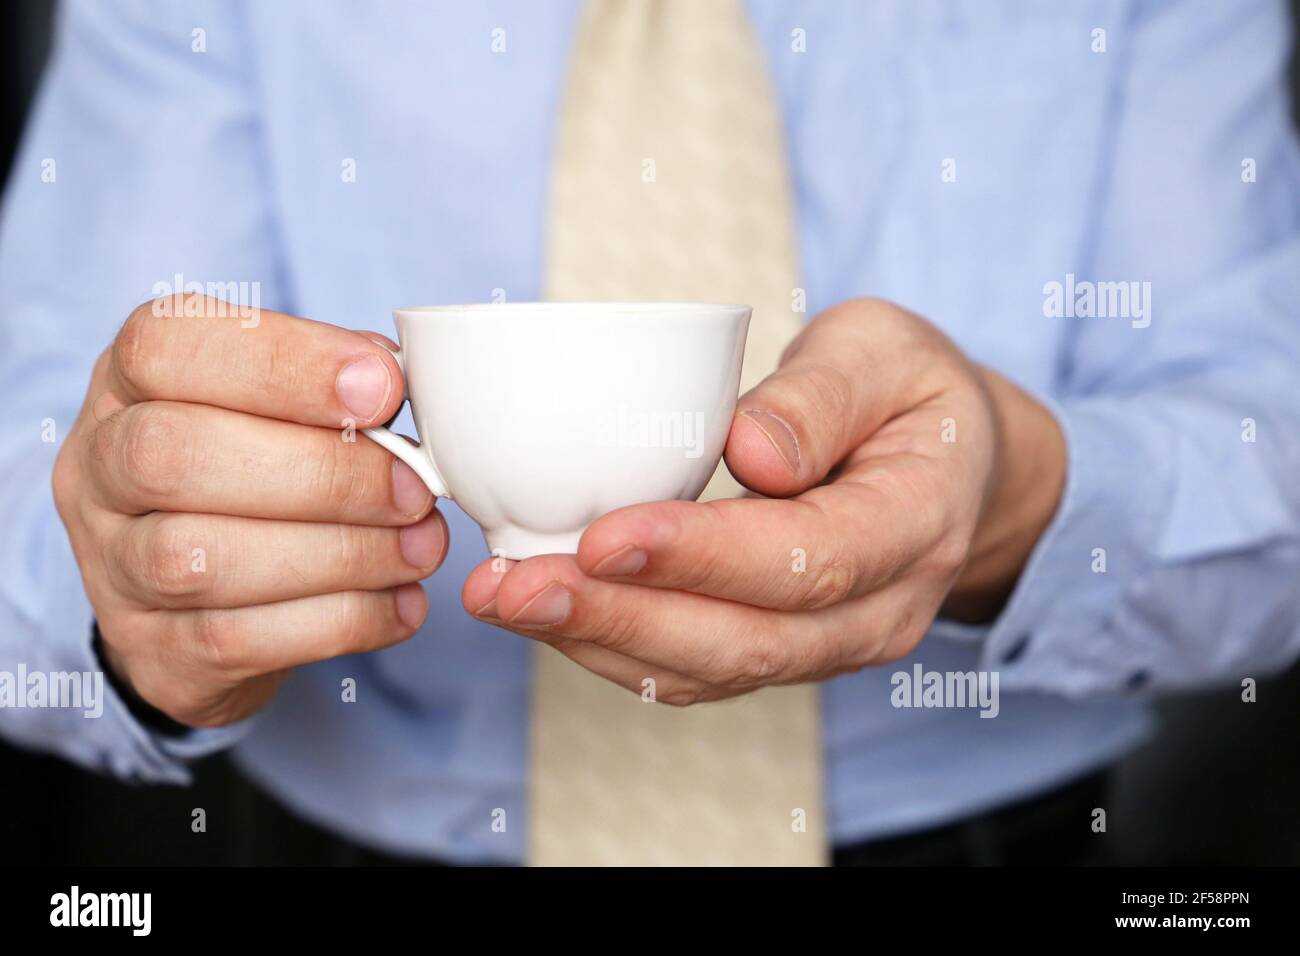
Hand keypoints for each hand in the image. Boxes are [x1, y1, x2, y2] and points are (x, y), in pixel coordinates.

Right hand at [53, 295, 445, 727]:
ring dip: (340, 554)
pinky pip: (238, 642)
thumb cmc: (255, 464)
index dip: (283, 363)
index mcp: (131, 380)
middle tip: (416, 489)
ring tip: (422, 546)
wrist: (198, 593)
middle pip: (177, 457)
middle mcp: (100, 468)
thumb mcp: (277, 400)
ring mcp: (112, 568)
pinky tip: (401, 603)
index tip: (384, 387)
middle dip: (322, 473)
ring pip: (203, 561)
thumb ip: (327, 380)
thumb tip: (393, 377)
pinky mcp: (152, 653)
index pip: (168, 347)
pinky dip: (340, 621)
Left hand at [462, 298, 1064, 703]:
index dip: (703, 557)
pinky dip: (614, 646)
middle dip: (620, 619)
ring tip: (502, 598)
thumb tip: (752, 451)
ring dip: (599, 642)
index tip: (602, 536)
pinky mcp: (782, 651)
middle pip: (746, 643)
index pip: (809, 560)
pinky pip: (695, 671)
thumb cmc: (909, 392)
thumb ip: (823, 395)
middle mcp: (881, 608)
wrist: (948, 463)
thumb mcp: (885, 351)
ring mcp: (832, 644)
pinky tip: (545, 609)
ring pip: (710, 673)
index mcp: (918, 523)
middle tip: (513, 587)